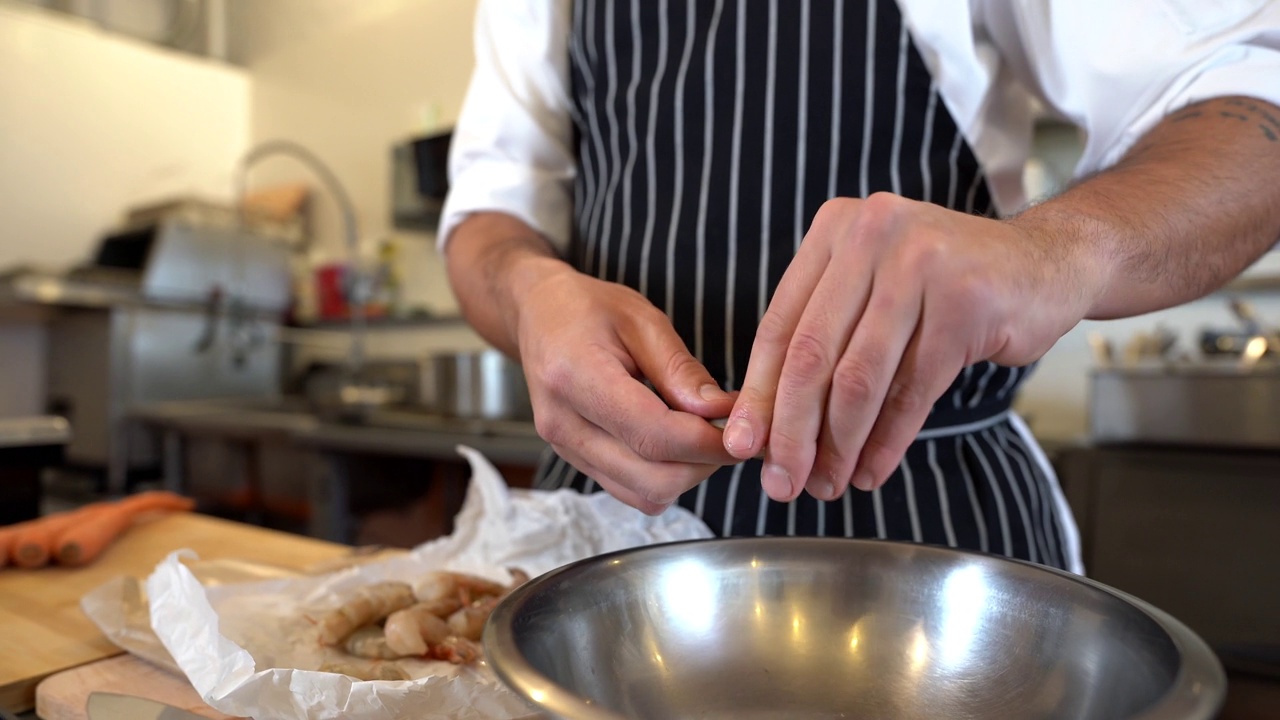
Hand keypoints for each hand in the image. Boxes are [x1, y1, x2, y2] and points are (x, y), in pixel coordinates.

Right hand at [513, 262, 737, 513]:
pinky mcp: (574, 460)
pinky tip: (676, 442)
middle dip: (704, 463)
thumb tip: (721, 413)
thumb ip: (681, 370)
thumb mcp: (642, 320)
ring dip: (686, 474)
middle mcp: (563, 423)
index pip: (653, 436)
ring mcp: (565, 448)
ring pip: (644, 495)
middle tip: (730, 432)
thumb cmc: (587, 308)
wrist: (537, 315)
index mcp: (575, 377)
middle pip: (652, 479)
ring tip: (702, 434)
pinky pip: (630, 491)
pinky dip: (664, 476)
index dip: (707, 443)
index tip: (742, 430)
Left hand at [722, 193, 1100, 500]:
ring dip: (840, 444)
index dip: (759, 394)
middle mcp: (872, 236)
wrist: (1045, 262)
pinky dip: (887, 440)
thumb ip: (824, 337)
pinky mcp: (966, 303)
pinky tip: (871, 469)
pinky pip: (912, 391)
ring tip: (829, 483)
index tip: (743, 446)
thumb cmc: (946, 284)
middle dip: (792, 430)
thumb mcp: (874, 288)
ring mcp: (922, 264)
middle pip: (812, 355)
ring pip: (860, 378)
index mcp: (834, 230)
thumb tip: (769, 425)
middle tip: (783, 480)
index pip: (780, 326)